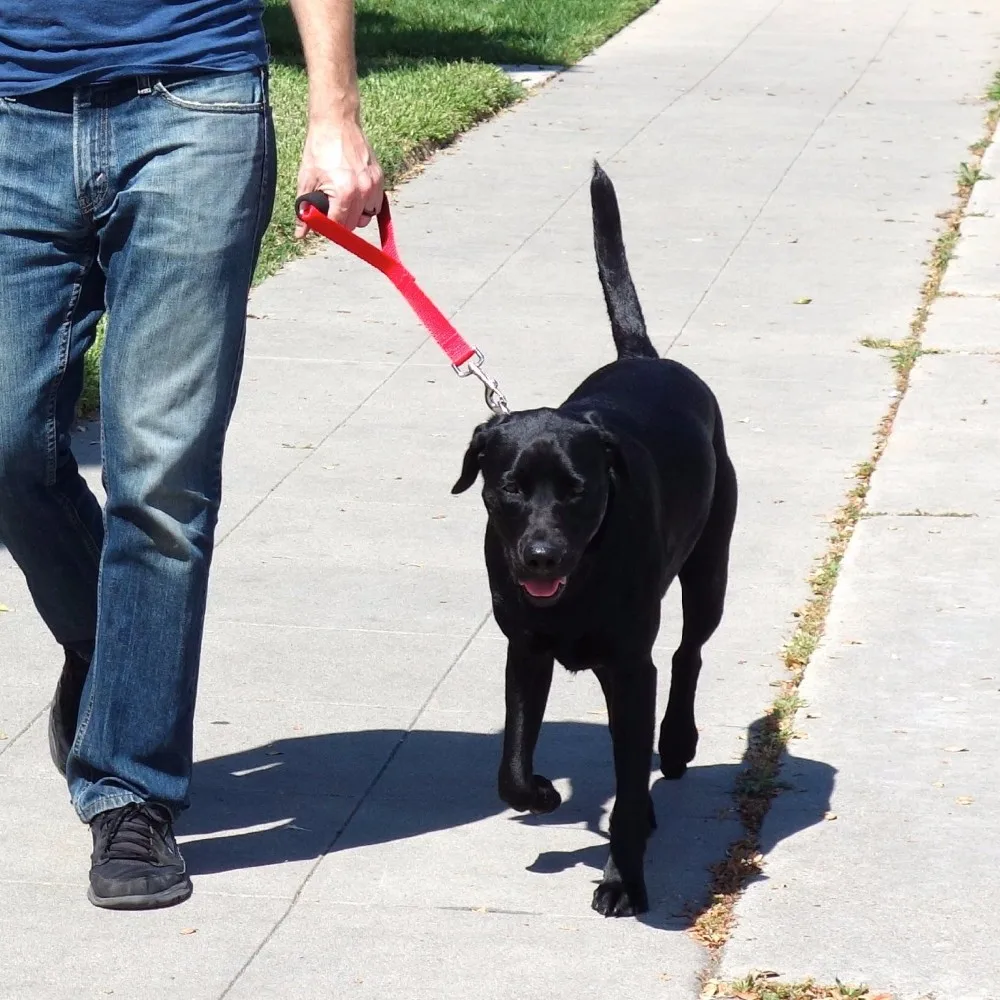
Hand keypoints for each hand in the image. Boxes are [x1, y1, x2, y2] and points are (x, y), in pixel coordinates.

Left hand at [294, 118, 383, 237]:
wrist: (336, 122)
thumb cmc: (319, 148)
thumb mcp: (307, 179)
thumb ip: (304, 209)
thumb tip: (301, 233)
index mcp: (345, 192)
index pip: (339, 226)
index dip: (328, 229)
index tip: (321, 224)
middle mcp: (363, 191)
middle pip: (354, 224)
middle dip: (340, 223)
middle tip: (329, 211)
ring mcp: (373, 184)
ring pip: (366, 217)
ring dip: (355, 216)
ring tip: (342, 203)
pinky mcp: (379, 178)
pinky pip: (375, 204)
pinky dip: (365, 205)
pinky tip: (354, 196)